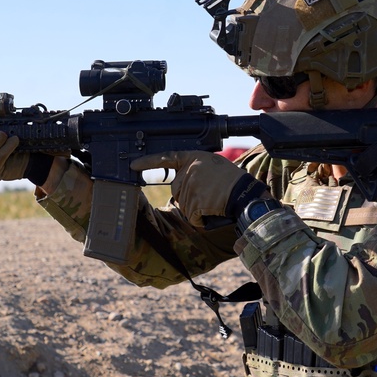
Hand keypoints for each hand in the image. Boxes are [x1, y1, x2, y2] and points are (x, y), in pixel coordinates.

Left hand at [130, 150, 266, 226]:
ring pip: (184, 205)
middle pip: (177, 190)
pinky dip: (201, 219)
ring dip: (197, 208)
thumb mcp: (211, 164)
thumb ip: (193, 169)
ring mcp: (190, 187)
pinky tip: (212, 210)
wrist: (244, 192)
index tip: (132, 165)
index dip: (148, 162)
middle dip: (190, 196)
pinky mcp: (193, 202)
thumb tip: (179, 183)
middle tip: (209, 193)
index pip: (165, 157)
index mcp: (192, 158)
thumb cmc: (231, 179)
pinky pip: (192, 216)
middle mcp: (188, 171)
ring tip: (214, 200)